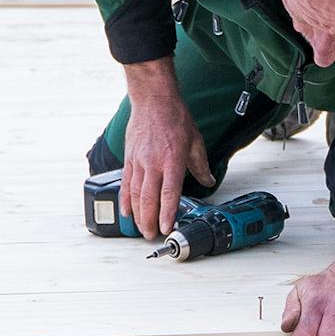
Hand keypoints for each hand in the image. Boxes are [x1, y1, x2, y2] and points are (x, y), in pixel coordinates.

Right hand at [120, 60, 213, 238]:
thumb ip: (200, 165)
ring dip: (138, 215)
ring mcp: (139, 161)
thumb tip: (208, 180)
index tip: (167, 227)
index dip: (167, 213)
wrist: (153, 100)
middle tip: (152, 236)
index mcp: (172, 160)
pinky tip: (127, 212)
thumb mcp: (195, 141)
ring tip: (141, 229)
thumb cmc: (174, 117)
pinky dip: (125, 199)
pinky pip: (125, 183)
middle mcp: (153, 163)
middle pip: (149, 199)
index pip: (169, 193)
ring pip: (135, 194)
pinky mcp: (129, 158)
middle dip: (150, 220)